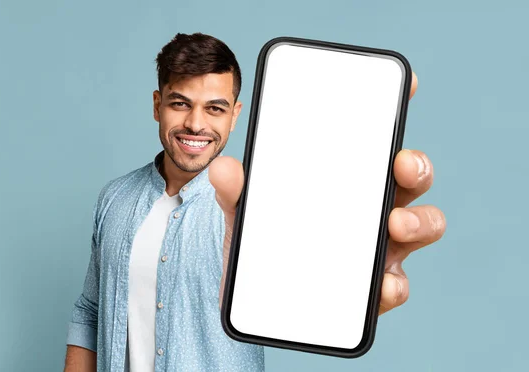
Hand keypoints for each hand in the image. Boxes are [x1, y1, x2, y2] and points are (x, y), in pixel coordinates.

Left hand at [209, 72, 445, 313]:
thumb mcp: (245, 212)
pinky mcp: (371, 290)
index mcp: (343, 181)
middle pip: (410, 178)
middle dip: (417, 164)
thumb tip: (223, 168)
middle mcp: (369, 208)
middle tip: (402, 162)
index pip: (374, 141)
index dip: (392, 110)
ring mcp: (376, 247)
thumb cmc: (262, 244)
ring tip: (396, 224)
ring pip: (421, 226)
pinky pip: (396, 285)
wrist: (256, 300)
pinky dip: (395, 285)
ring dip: (419, 221)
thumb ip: (235, 191)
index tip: (403, 84)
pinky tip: (383, 286)